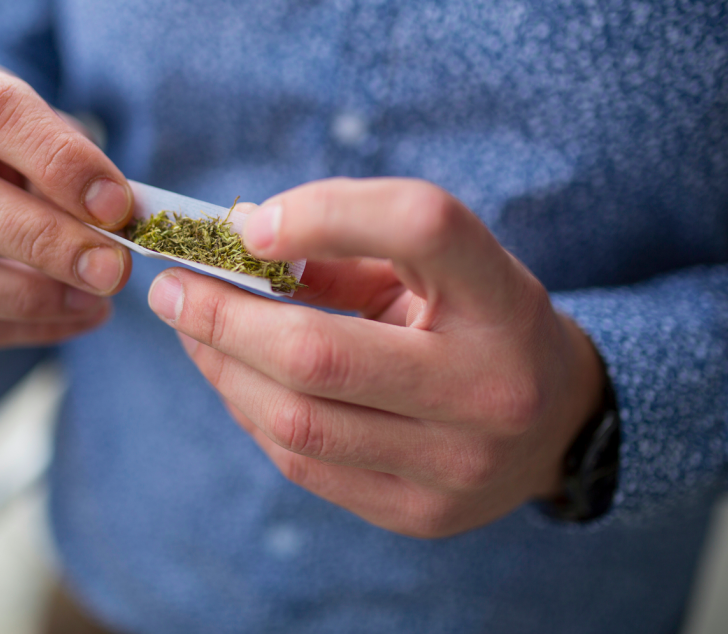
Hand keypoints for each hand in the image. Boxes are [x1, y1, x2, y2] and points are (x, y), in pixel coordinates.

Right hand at [0, 51, 133, 344]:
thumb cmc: (13, 145)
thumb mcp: (44, 130)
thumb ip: (76, 164)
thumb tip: (120, 219)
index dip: (59, 161)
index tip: (117, 206)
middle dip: (46, 240)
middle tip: (113, 267)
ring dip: (31, 296)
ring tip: (98, 298)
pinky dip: (20, 328)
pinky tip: (75, 318)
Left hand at [148, 178, 604, 537]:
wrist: (557, 423)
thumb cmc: (481, 320)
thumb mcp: (441, 265)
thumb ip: (351, 242)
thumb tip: (238, 242)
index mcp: (503, 299)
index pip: (421, 227)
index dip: (323, 213)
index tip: (246, 226)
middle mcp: (488, 388)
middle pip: (320, 353)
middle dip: (221, 318)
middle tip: (170, 290)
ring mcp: (454, 465)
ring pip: (297, 421)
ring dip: (223, 369)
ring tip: (192, 332)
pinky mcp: (420, 514)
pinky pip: (304, 465)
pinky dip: (254, 413)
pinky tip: (236, 380)